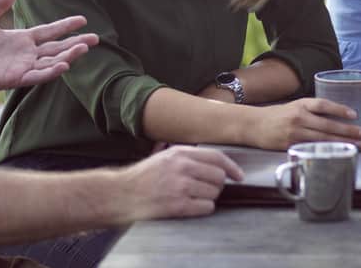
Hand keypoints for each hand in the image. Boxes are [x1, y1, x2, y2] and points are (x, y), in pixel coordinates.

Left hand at [0, 0, 97, 94]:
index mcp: (23, 39)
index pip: (50, 32)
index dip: (66, 26)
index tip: (83, 20)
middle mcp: (27, 54)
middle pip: (58, 48)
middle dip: (77, 43)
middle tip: (97, 39)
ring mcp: (23, 67)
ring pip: (52, 61)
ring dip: (69, 56)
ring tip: (85, 48)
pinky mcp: (16, 78)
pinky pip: (38, 76)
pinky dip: (51, 71)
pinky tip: (64, 65)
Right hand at [117, 145, 244, 221]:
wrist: (121, 194)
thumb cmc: (144, 176)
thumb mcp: (165, 156)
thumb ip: (187, 155)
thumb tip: (215, 162)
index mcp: (180, 153)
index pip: (217, 157)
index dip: (232, 167)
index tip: (239, 176)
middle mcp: (182, 167)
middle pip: (219, 177)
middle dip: (217, 185)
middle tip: (207, 189)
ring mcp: (180, 186)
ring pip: (214, 193)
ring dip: (209, 197)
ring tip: (194, 197)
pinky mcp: (177, 205)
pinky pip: (206, 207)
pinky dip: (203, 208)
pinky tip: (192, 206)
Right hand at [245, 98, 360, 149]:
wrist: (253, 125)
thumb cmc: (276, 116)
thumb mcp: (294, 107)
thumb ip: (312, 111)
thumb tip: (336, 117)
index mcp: (301, 105)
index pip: (324, 105)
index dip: (340, 109)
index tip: (354, 114)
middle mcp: (299, 117)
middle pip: (328, 125)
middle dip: (348, 130)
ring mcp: (295, 133)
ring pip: (323, 139)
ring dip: (342, 142)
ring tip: (358, 145)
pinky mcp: (291, 146)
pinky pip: (313, 148)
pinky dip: (327, 150)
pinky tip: (338, 152)